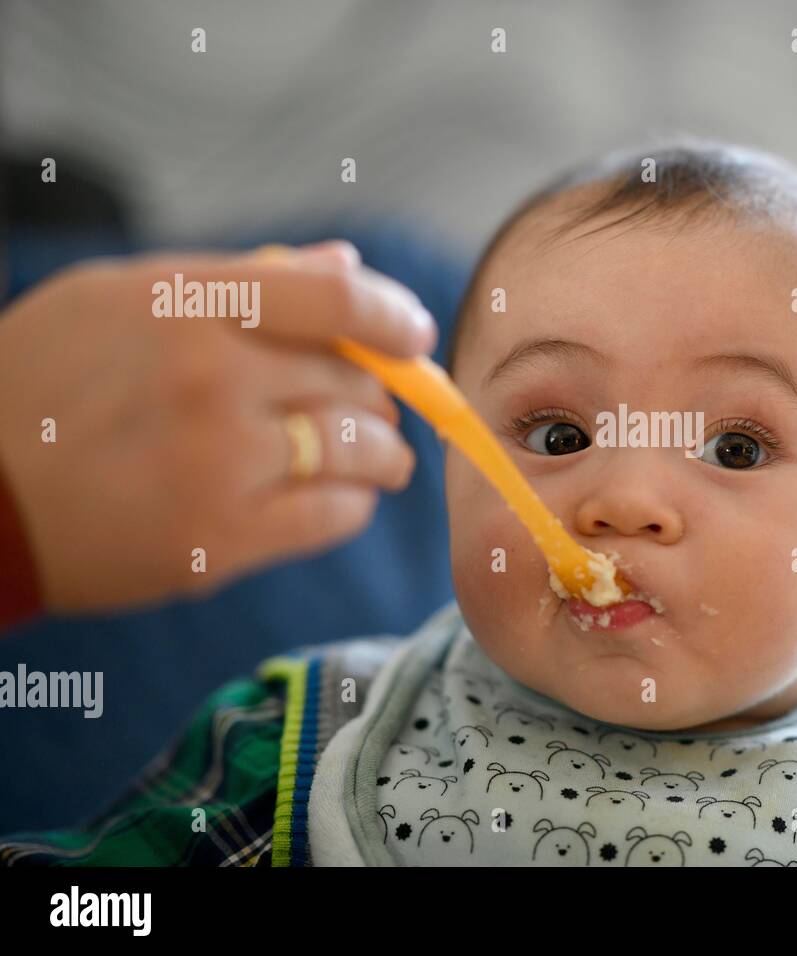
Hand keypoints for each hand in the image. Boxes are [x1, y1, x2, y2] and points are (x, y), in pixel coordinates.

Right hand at [0, 240, 435, 611]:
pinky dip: (353, 505)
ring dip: (384, 453)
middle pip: (357, 379)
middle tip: (376, 406)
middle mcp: (213, 379)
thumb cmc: (40, 383)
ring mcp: (220, 463)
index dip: (394, 316)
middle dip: (382, 393)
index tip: (414, 336)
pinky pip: (335, 517)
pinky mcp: (221, 540)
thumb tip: (344, 264)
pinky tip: (342, 499)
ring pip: (361, 449)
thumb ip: (238, 278)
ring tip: (380, 457)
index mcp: (188, 306)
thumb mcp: (116, 298)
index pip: (338, 298)